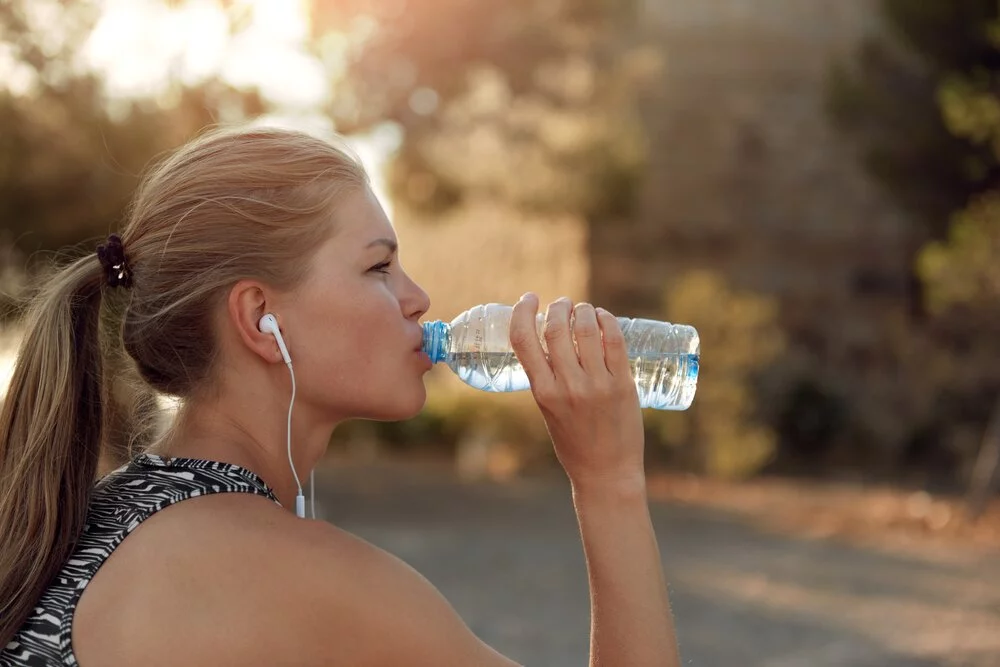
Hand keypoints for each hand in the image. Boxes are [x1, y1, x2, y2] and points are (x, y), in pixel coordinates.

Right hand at [509, 294, 644, 489]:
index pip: (523, 339)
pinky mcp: (623, 385)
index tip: (528, 299)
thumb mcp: (548, 411)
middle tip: (562, 304)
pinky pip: (615, 341)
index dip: (522, 311)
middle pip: (557, 327)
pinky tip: (603, 318)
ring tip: (583, 309)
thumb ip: (549, 379)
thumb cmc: (574, 444)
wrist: (606, 473)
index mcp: (543, 392)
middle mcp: (568, 385)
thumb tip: (554, 343)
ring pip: (587, 329)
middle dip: (558, 306)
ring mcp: (598, 384)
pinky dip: (607, 321)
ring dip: (583, 310)